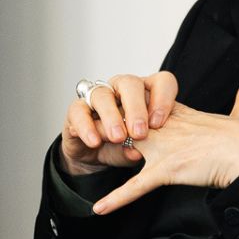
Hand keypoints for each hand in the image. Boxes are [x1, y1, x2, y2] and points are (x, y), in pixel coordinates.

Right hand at [59, 71, 178, 176]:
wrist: (93, 155)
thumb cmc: (122, 145)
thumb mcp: (136, 149)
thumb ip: (139, 149)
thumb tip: (137, 152)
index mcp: (145, 94)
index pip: (160, 82)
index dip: (162, 98)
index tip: (159, 123)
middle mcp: (121, 89)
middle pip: (129, 83)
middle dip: (136, 108)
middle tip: (140, 133)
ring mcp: (97, 97)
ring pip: (102, 95)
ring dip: (111, 117)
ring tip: (117, 138)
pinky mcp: (76, 109)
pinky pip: (79, 111)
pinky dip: (87, 127)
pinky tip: (94, 141)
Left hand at [93, 74, 238, 214]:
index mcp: (181, 114)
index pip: (145, 106)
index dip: (128, 109)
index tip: (114, 110)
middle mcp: (168, 127)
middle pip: (126, 120)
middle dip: (107, 124)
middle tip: (90, 129)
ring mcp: (165, 148)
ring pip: (124, 144)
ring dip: (106, 150)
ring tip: (87, 153)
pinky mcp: (167, 169)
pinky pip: (136, 185)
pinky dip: (117, 198)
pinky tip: (99, 208)